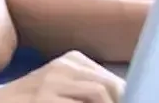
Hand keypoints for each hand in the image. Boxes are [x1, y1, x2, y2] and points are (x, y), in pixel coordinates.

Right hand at [0, 51, 124, 102]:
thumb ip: (89, 92)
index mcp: (72, 60)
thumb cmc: (30, 102)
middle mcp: (64, 66)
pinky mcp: (43, 98)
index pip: (114, 81)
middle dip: (123, 101)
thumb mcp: (60, 90)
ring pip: (100, 95)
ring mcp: (52, 82)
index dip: (127, 98)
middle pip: (111, 86)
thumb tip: (126, 98)